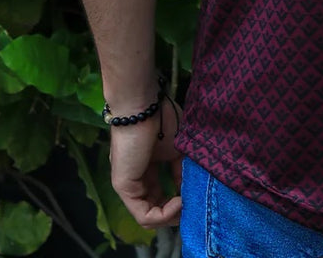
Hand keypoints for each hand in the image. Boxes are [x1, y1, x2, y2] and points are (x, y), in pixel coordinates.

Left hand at [109, 99, 183, 227]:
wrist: (143, 106)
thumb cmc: (162, 119)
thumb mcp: (179, 149)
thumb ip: (182, 172)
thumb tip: (191, 193)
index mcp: (149, 169)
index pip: (163, 196)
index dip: (181, 201)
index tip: (198, 198)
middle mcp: (137, 179)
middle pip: (156, 208)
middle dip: (177, 213)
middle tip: (195, 207)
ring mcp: (129, 185)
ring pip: (150, 216)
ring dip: (172, 216)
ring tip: (188, 204)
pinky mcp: (124, 188)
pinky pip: (144, 214)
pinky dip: (164, 214)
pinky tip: (180, 202)